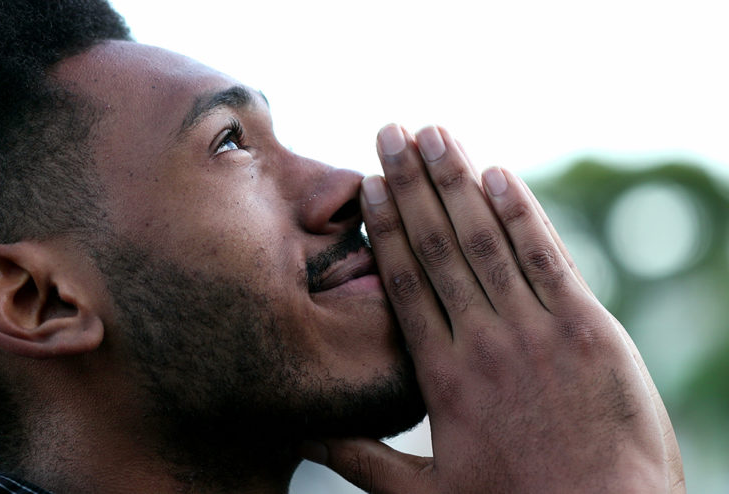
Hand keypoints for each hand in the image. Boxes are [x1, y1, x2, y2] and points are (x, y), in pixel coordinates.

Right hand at [304, 124, 684, 492]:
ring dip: (459, 182)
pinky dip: (523, 213)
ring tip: (435, 134)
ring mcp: (539, 331)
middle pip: (440, 246)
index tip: (368, 184)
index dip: (386, 226)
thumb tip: (304, 437)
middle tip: (390, 130)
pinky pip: (549, 258)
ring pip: (488, 240)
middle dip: (411, 183)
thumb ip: (363, 460)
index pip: (406, 281)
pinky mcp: (590, 330)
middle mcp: (484, 341)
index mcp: (442, 375)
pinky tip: (499, 174)